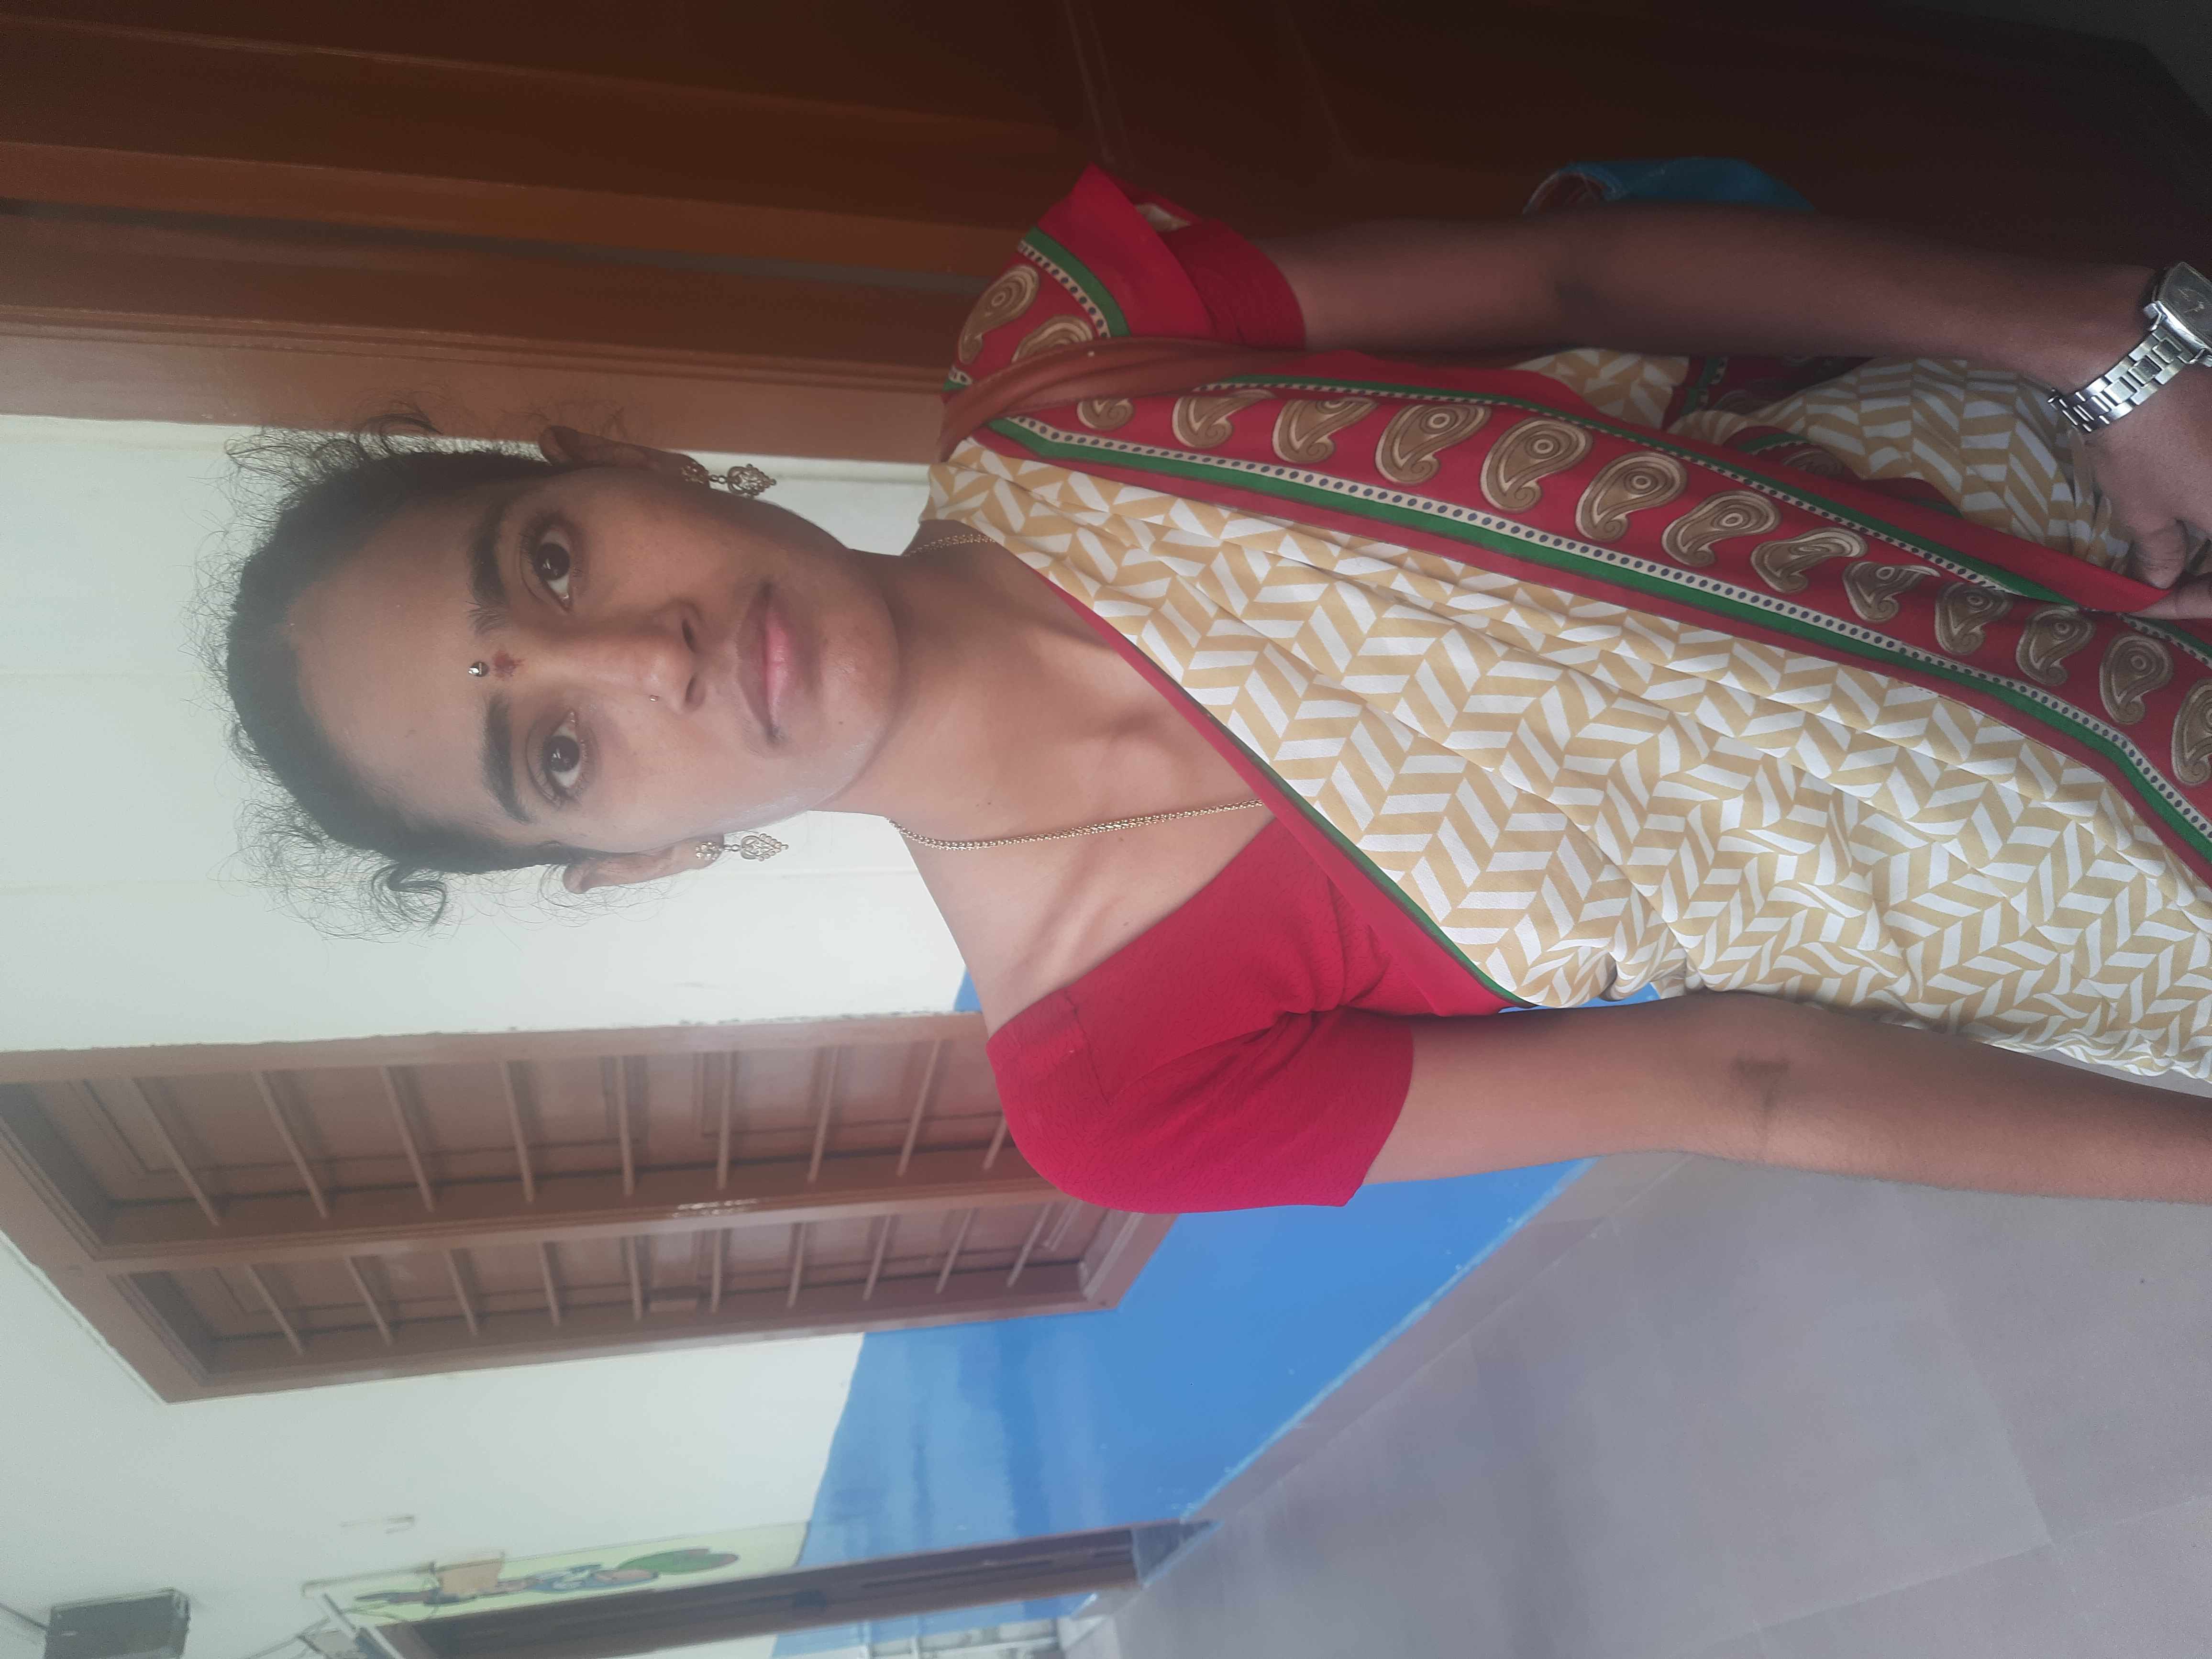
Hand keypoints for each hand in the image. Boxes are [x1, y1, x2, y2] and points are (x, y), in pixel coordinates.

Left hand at [2083, 368, 2211, 616]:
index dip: (2194, 601)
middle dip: (2207, 576)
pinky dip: (2209, 510)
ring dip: (2209, 543)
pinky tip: (2192, 517)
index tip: (2153, 603)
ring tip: (2181, 558)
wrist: (2138, 374)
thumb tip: (2162, 580)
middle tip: (2173, 586)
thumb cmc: (2142, 452)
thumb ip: (2162, 555)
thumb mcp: (2145, 514)